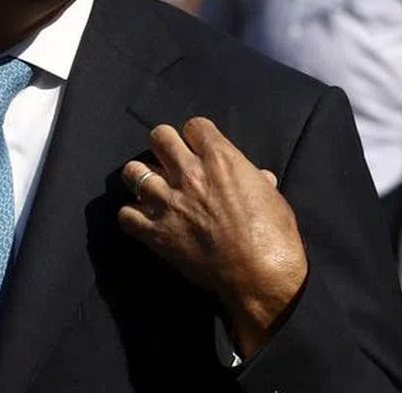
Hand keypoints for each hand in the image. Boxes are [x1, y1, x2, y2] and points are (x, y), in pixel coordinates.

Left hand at [119, 118, 308, 356]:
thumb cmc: (274, 237)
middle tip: (171, 162)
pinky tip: (144, 220)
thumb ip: (257, 181)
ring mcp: (169, 202)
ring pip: (132, 172)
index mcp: (220, 159)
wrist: (261, 276)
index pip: (194, 126)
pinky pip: (126, 215)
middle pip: (159, 137)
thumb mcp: (273, 199)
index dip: (196, 137)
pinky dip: (132, 216)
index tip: (199, 149)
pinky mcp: (156, 232)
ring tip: (150, 188)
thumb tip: (260, 177)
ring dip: (140, 178)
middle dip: (164, 146)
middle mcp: (189, 174)